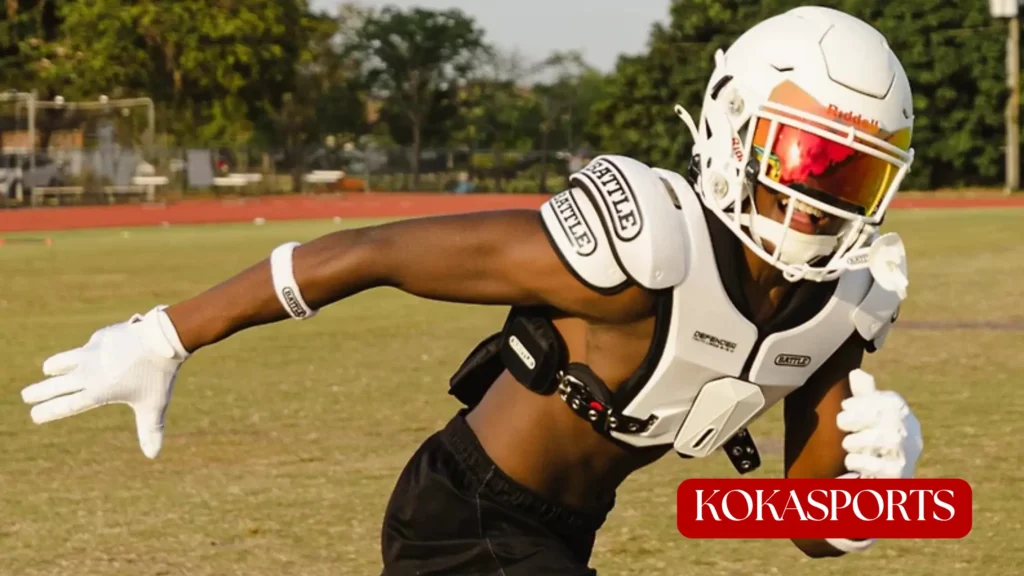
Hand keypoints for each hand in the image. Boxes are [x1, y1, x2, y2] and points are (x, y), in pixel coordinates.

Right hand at [21, 306, 189, 458]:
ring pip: (63, 361)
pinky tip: (94, 351)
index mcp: (98, 392)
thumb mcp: (154, 405)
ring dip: (54, 366)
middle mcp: (89, 373)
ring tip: (49, 369)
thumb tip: (152, 455)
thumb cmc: (158, 376)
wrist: (162, 340)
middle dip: (38, 392)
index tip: (34, 415)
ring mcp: (91, 353)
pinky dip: (88, 351)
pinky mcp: (100, 337)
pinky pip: (89, 346)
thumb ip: (150, 429)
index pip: (66, 405)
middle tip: (26, 396)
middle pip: (55, 385)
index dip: (48, 411)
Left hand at [836, 369, 922, 478]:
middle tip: (842, 423)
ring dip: (855, 441)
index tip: (846, 406)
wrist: (889, 478)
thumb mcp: (871, 415)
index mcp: (902, 414)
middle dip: (855, 418)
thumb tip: (856, 373)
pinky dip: (858, 461)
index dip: (862, 401)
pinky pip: (874, 464)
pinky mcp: (898, 475)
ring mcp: (906, 454)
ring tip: (849, 445)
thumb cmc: (875, 440)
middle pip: (882, 417)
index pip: (887, 401)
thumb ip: (865, 396)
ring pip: (879, 440)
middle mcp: (909, 432)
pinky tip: (854, 462)